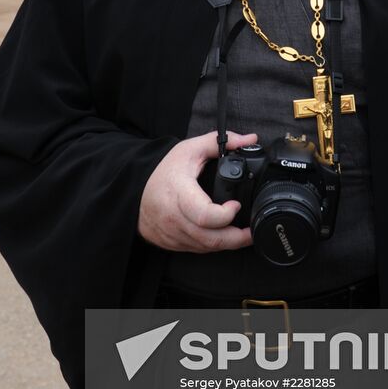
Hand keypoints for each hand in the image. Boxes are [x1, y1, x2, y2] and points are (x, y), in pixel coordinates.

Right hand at [138, 130, 256, 252]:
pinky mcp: (172, 243)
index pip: (204, 215)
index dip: (226, 214)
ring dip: (227, 243)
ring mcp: (172, 234)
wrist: (135, 189)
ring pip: (205, 247)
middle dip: (237, 238)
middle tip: (251, 230)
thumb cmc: (164, 170)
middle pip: (210, 239)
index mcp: (180, 193)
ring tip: (243, 234)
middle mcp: (174, 218)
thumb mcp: (190, 149)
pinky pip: (197, 249)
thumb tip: (249, 139)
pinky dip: (212, 245)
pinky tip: (222, 235)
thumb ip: (220, 142)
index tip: (236, 204)